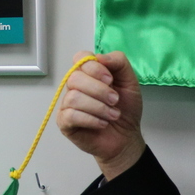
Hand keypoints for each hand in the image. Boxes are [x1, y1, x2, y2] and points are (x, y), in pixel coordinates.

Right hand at [55, 51, 145, 180]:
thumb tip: (99, 57)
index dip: (94, 67)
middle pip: (75, 78)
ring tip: (112, 115)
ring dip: (98, 108)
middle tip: (115, 100)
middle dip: (99, 90)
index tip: (110, 80)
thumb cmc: (126, 108)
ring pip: (74, 98)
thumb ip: (118, 62)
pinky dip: (91, 119)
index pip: (80, 58)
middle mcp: (74, 86)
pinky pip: (71, 115)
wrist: (127, 136)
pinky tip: (102, 124)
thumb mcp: (130, 81)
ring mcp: (67, 104)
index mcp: (88, 73)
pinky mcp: (64, 122)